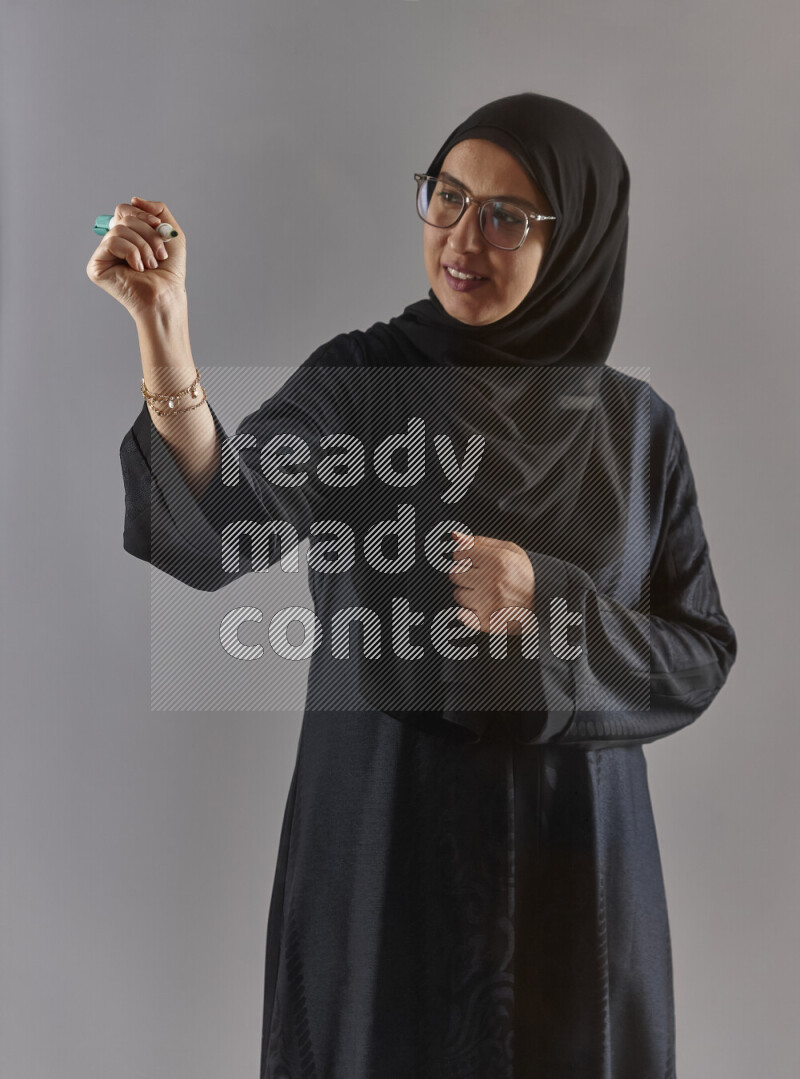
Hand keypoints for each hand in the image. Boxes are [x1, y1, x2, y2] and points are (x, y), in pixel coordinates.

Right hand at [85, 196, 186, 319]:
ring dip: (142, 246)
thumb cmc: (169, 271)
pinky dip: (130, 252)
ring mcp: (103, 255)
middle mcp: (113, 243)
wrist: (167, 295)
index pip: (125, 210)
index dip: (142, 215)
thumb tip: (134, 199)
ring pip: (119, 229)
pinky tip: (137, 268)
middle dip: (147, 233)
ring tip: (150, 264)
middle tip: (160, 254)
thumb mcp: (171, 233)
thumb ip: (158, 210)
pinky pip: (111, 242)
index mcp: (127, 236)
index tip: (160, 228)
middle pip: (123, 217)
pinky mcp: (96, 266)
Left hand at [448, 529, 535, 634]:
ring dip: (468, 594)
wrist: (545, 602)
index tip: (475, 561)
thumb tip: (455, 536)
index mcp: (498, 561)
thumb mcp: (509, 550)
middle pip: (455, 575)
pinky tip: (483, 607)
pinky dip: (467, 613)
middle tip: (483, 578)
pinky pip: (462, 615)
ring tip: (487, 593)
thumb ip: (480, 542)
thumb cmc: (526, 574)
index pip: (459, 554)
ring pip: (458, 595)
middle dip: (466, 575)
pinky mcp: (487, 622)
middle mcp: (492, 582)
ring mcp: (489, 603)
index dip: (465, 557)